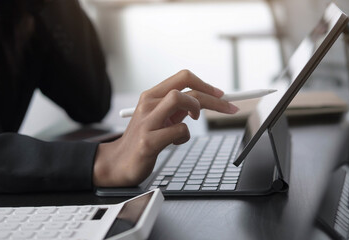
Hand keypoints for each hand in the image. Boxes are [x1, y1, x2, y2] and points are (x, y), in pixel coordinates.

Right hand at [93, 70, 238, 186]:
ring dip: (197, 109)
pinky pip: (179, 131)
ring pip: (179, 99)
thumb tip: (205, 99)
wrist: (119, 162)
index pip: (183, 77)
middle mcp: (148, 104)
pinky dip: (184, 137)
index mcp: (151, 95)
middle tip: (230, 108)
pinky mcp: (148, 141)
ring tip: (194, 120)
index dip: (205, 84)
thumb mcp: (160, 117)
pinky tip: (176, 142)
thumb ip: (178, 107)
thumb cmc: (144, 138)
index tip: (221, 94)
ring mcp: (147, 122)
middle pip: (187, 88)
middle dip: (215, 98)